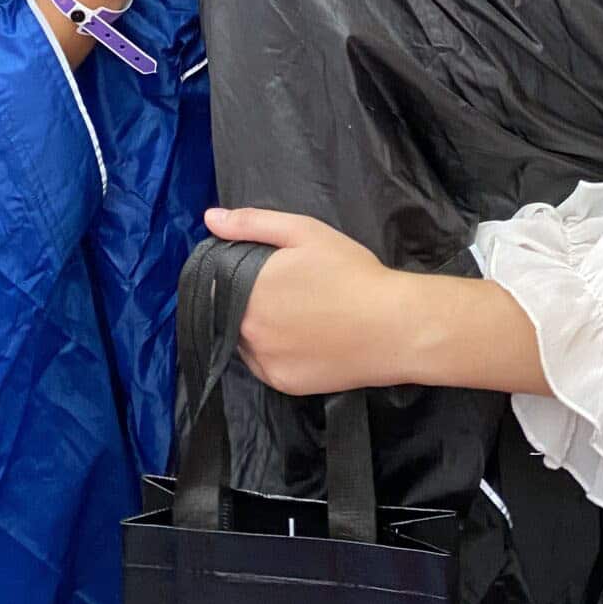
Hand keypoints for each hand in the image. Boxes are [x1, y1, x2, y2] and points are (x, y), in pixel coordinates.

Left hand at [202, 207, 397, 394]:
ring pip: (244, 340)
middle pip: (228, 312)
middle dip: (244, 299)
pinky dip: (272, 350)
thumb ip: (252, 223)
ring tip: (292, 312)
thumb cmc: (350, 272)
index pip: (214, 284)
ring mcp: (265, 363)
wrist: (393, 327)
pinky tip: (299, 336)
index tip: (254, 270)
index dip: (228, 275)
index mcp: (248, 291)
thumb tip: (210, 218)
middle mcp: (248, 332)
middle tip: (282, 289)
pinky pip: (264, 364)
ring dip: (255, 326)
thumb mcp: (303, 232)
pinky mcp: (283, 385)